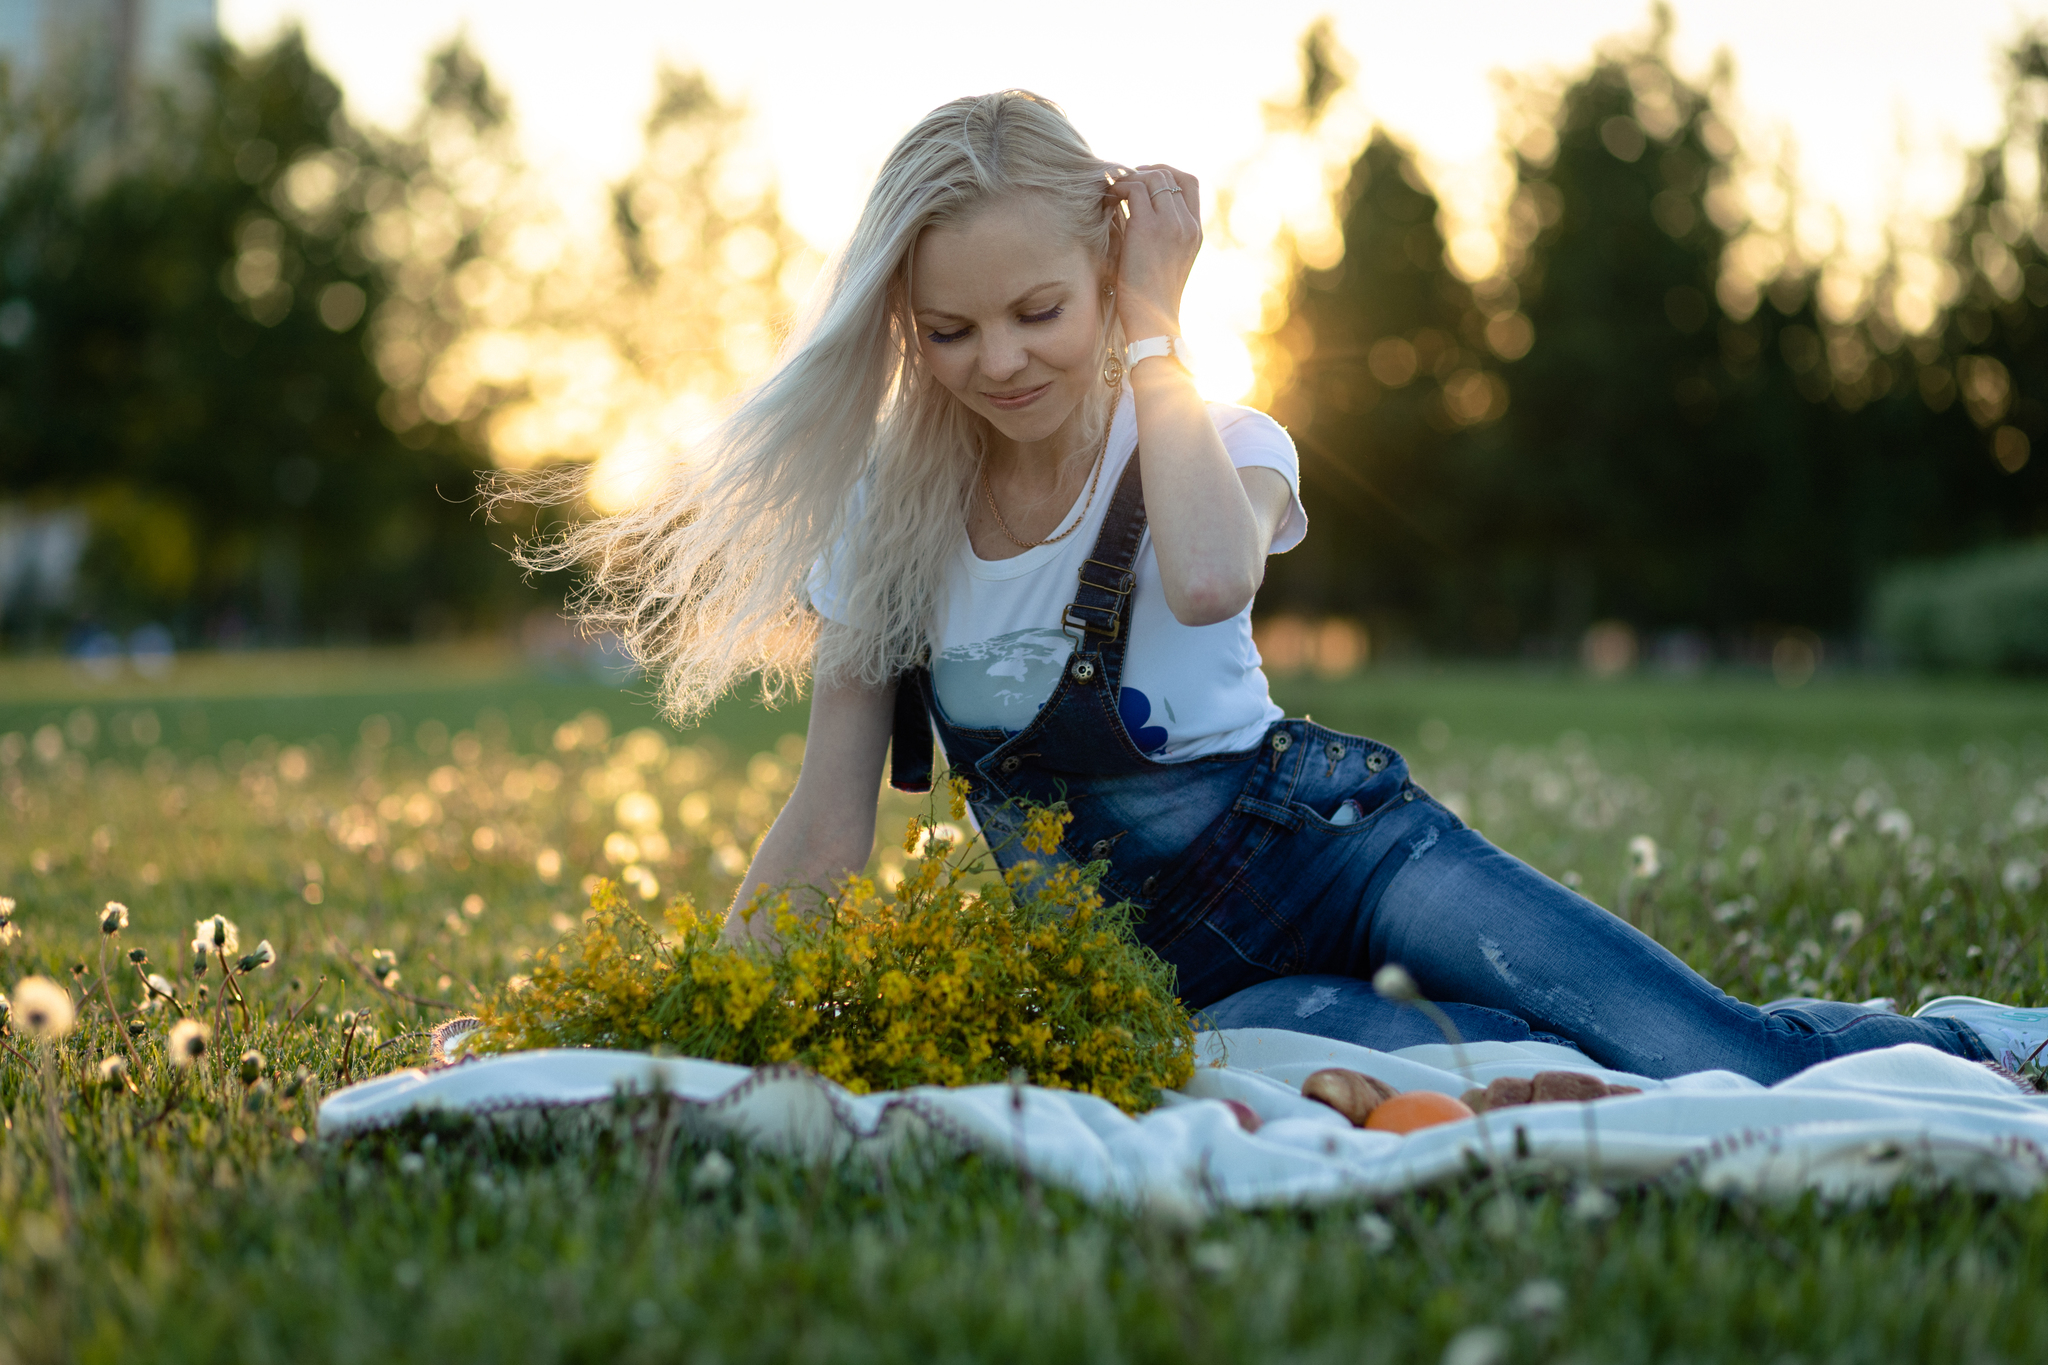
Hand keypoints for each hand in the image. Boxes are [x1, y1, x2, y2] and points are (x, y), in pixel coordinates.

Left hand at [1105, 163, 1201, 341]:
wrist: (1153, 321)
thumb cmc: (1151, 299)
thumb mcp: (1165, 263)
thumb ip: (1160, 235)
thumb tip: (1134, 210)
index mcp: (1195, 232)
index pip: (1190, 183)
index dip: (1167, 172)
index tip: (1145, 178)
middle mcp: (1187, 225)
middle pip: (1171, 175)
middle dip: (1145, 172)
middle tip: (1124, 180)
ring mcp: (1171, 224)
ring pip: (1153, 178)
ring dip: (1131, 178)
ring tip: (1114, 190)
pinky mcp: (1148, 227)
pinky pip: (1135, 189)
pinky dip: (1120, 188)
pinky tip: (1110, 198)